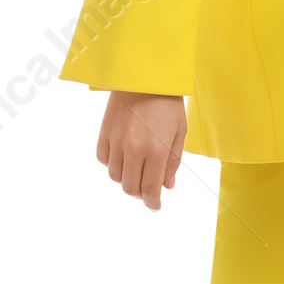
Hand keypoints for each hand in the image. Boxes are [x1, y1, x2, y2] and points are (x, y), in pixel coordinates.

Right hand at [97, 91, 186, 209]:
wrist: (144, 76)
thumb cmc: (168, 102)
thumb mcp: (179, 132)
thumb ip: (172, 161)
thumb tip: (167, 186)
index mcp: (156, 150)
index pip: (150, 188)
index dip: (152, 202)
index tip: (155, 206)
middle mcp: (133, 149)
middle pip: (130, 187)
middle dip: (139, 194)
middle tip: (147, 191)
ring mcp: (116, 141)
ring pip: (115, 176)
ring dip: (126, 180)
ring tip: (137, 172)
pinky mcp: (104, 133)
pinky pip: (104, 159)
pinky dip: (113, 165)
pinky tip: (124, 158)